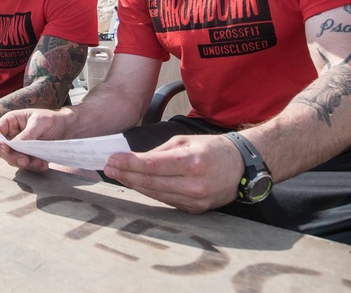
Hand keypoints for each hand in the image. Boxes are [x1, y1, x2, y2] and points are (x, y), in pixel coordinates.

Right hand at [0, 109, 71, 172]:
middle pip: (2, 150)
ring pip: (13, 159)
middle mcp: (12, 135)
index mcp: (10, 122)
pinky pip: (25, 164)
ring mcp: (19, 147)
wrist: (67, 128)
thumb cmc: (51, 119)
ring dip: (25, 164)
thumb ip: (26, 134)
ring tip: (39, 163)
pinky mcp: (27, 156)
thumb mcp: (39, 123)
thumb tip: (14, 145)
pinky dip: (33, 167)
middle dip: (13, 157)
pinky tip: (43, 165)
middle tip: (25, 160)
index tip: (5, 148)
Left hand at [102, 134, 243, 212]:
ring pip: (155, 194)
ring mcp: (195, 200)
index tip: (112, 159)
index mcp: (192, 162)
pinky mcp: (195, 210)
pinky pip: (165, 200)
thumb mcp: (186, 140)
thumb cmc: (213, 149)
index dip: (129, 164)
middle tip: (109, 167)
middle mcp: (194, 184)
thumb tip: (135, 160)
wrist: (241, 167)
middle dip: (126, 174)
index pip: (152, 166)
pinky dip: (149, 192)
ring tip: (117, 175)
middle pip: (150, 182)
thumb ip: (159, 151)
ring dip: (133, 184)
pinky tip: (136, 184)